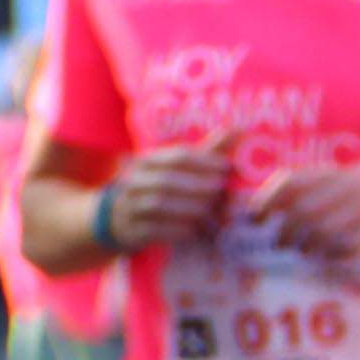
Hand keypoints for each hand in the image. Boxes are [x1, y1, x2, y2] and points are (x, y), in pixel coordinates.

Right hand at [103, 136, 234, 251]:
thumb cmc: (163, 189)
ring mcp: (129, 204)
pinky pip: (155, 228)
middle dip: (199, 186)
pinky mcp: (131, 228)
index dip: (204, 161)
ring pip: (159, 204)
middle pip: (168, 180)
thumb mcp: (181, 169)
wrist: (124, 220)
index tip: (227, 167)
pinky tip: (197, 230)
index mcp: (148, 161)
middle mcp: (135, 180)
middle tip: (222, 192)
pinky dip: (179, 229)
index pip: (177, 156)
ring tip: (213, 212)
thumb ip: (207, 152)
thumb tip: (236, 130)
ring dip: (191, 208)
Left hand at [246, 164, 359, 265]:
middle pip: (301, 212)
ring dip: (307, 246)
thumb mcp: (345, 181)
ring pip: (321, 232)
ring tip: (305, 251)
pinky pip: (347, 246)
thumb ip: (315, 189)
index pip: (289, 183)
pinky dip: (334, 254)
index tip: (257, 219)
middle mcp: (344, 188)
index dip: (267, 201)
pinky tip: (333, 255)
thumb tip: (274, 208)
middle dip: (285, 232)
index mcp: (332, 174)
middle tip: (282, 244)